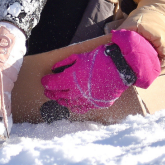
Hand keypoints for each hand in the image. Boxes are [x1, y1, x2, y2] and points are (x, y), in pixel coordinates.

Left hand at [40, 30, 159, 112]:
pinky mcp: (95, 104)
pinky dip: (74, 107)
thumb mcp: (79, 56)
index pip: (53, 83)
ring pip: (69, 103)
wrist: (120, 68)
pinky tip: (72, 104)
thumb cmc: (100, 59)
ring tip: (58, 98)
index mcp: (70, 79)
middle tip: (47, 90)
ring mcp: (86, 100)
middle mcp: (76, 92)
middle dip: (51, 92)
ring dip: (61, 100)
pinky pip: (81, 108)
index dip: (46, 82)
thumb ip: (65, 63)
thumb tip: (54, 69)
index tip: (44, 81)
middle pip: (59, 94)